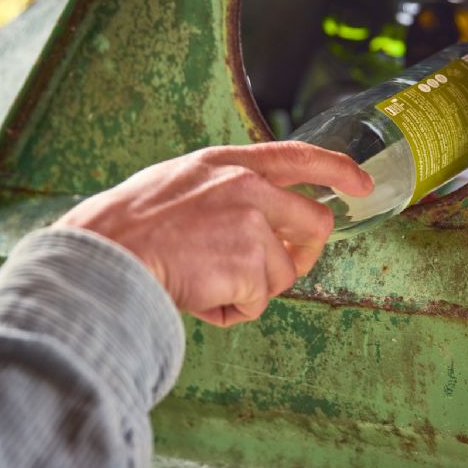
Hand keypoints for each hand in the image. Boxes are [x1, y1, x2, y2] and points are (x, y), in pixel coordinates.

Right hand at [54, 141, 372, 325]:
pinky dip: (229, 312)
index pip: (298, 155)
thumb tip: (259, 229)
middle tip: (266, 276)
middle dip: (301, 256)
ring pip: (282, 274)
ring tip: (201, 285)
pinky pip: (256, 303)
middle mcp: (247, 186)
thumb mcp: (176, 185)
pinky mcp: (250, 264)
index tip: (362, 185)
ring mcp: (252, 224)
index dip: (338, 170)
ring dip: (248, 291)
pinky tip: (197, 299)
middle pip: (314, 224)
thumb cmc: (124, 229)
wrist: (105, 255)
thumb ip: (223, 194)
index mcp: (227, 163)